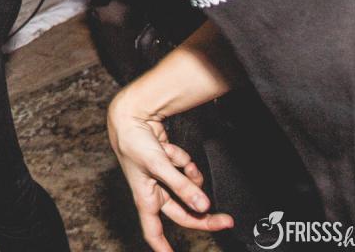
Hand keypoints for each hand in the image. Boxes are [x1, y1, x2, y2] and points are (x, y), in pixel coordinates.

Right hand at [108, 91, 233, 251]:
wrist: (129, 115)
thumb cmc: (133, 143)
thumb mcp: (159, 166)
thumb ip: (182, 186)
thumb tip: (203, 205)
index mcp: (146, 199)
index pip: (154, 232)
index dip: (164, 248)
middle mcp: (155, 192)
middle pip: (184, 212)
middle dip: (204, 215)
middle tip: (225, 220)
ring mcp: (163, 178)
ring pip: (188, 187)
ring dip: (188, 173)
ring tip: (172, 156)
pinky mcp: (169, 166)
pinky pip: (186, 169)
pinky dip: (182, 158)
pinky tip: (169, 148)